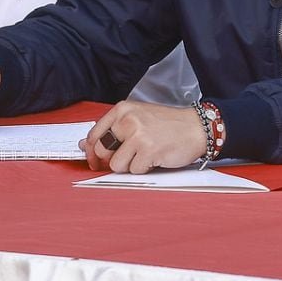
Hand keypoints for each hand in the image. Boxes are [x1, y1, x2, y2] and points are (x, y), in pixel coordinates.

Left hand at [81, 101, 207, 173]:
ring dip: (130, 165)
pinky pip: (134, 171)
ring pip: (116, 164)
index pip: (94, 133)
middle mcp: (128, 120)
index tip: (94, 160)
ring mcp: (138, 135)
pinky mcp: (148, 151)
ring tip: (145, 155)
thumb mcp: (137, 118)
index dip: (91, 151)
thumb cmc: (168, 124)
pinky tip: (154, 158)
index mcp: (123, 109)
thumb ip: (112, 130)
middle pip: (102, 151)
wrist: (196, 127)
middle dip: (113, 159)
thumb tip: (85, 145)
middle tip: (129, 156)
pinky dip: (144, 169)